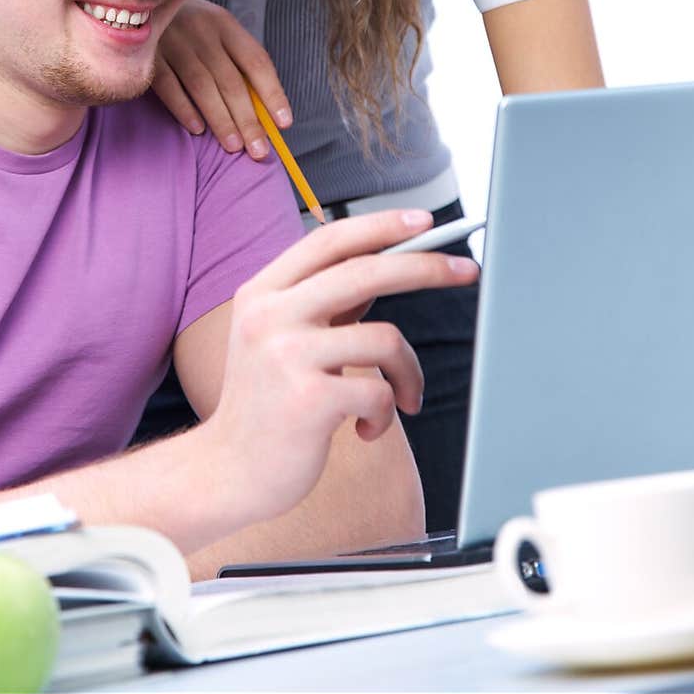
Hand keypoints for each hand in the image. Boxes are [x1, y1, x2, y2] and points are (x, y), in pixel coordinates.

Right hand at [151, 0, 290, 158]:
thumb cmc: (183, 26)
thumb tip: (261, 110)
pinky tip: (197, 129)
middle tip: (259, 151)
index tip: (284, 123)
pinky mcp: (147, 53)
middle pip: (231, 81)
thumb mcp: (211, 31)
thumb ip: (232, 62)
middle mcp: (202, 29)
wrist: (127, 1)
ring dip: (221, 120)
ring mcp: (173, 39)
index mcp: (224, 24)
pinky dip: (184, 109)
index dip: (273, 94)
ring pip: (203, 86)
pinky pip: (169, 86)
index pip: (257, 61)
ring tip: (234, 146)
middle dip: (248, 120)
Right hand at [205, 210, 479, 525]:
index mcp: (261, 293)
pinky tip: (365, 430)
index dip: (380, 225)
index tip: (424, 221)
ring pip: (384, 339)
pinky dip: (386, 414)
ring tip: (404, 397)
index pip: (328, 241)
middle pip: (365, 272)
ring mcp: (286, 357)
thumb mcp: (279, 338)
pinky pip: (379, 393)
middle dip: (426, 267)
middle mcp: (269, 316)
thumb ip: (322, 301)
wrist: (227, 472)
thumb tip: (386, 263)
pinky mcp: (308, 401)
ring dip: (409, 372)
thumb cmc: (267, 404)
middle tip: (466, 270)